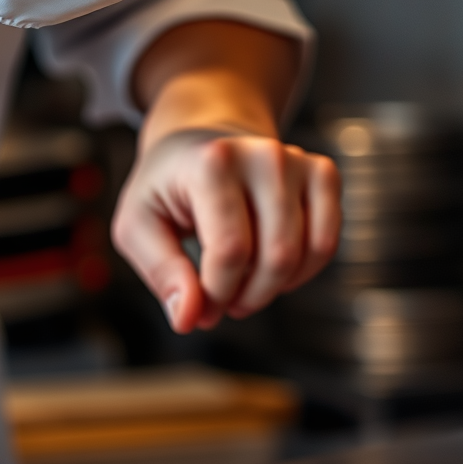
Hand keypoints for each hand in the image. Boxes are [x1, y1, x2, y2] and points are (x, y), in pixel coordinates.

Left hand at [119, 20, 341, 332]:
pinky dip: (299, 273)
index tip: (198, 307)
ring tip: (239, 285)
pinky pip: (325, 244)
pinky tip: (268, 271)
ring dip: (270, 288)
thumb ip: (161, 272)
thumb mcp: (137, 227)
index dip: (217, 294)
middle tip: (220, 303)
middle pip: (275, 255)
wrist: (196, 145)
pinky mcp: (321, 174)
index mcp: (213, 163)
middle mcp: (263, 155)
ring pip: (303, 254)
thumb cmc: (164, 189)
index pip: (230, 251)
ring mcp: (298, 162)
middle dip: (246, 296)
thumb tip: (187, 318)